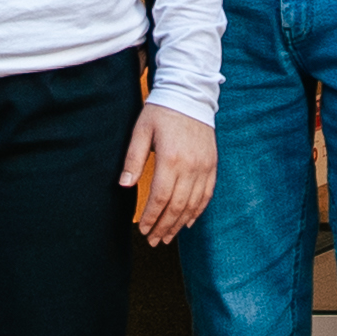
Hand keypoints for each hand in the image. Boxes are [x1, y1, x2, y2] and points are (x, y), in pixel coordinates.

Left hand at [124, 105, 216, 245]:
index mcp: (171, 159)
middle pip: (177, 206)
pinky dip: (198, 211)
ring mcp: (204, 166)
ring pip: (193, 204)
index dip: (151, 217)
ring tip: (168, 237)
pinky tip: (187, 222)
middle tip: (153, 241)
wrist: (190, 95)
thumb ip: (133, 160)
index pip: (161, 198)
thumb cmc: (161, 112)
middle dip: (164, 227)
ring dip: (179, 224)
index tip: (142, 229)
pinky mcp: (212, 164)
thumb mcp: (141, 131)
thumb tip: (124, 185)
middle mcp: (191, 166)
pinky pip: (207, 194)